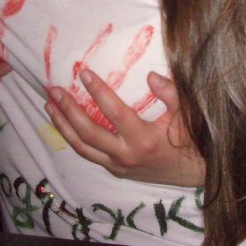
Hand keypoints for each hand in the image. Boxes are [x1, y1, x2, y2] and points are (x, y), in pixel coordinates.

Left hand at [45, 69, 204, 186]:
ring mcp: (118, 165)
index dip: (98, 91)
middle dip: (68, 110)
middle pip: (88, 133)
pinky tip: (64, 123)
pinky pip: (90, 154)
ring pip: (82, 148)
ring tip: (49, 105)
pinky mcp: (116, 170)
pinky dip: (74, 138)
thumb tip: (149, 75)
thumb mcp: (187, 113)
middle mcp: (126, 155)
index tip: (84, 73)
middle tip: (53, 90)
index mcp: (143, 139)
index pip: (114, 112)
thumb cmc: (192, 139)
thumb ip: (170, 92)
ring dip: (63, 126)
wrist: (196, 172)